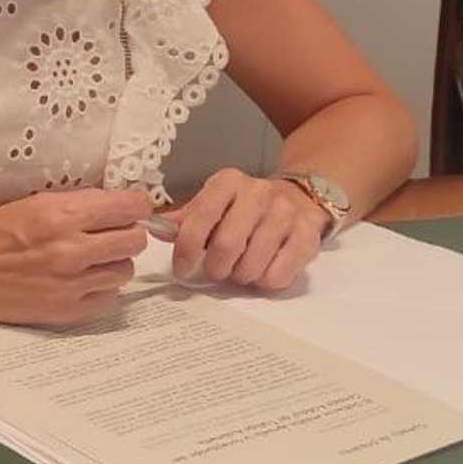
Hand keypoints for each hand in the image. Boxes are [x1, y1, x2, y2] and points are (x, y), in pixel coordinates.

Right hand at [0, 188, 151, 325]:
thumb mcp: (37, 201)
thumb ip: (80, 203)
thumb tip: (119, 205)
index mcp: (62, 215)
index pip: (128, 207)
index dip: (136, 205)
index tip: (134, 206)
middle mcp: (70, 250)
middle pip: (134, 240)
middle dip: (127, 232)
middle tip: (111, 231)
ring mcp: (71, 284)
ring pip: (125, 270)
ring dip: (113, 261)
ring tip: (91, 256)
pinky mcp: (67, 311)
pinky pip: (109, 297)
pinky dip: (100, 286)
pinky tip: (81, 277)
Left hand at [162, 168, 329, 289]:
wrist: (298, 198)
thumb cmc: (245, 207)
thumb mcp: (214, 202)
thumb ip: (186, 217)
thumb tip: (154, 228)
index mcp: (228, 182)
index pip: (201, 215)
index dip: (187, 246)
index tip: (181, 267)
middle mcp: (258, 193)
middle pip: (227, 245)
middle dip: (216, 268)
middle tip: (215, 271)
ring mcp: (285, 214)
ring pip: (252, 265)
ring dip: (240, 276)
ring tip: (240, 268)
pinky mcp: (307, 237)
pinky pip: (278, 275)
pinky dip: (264, 281)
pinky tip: (263, 269)